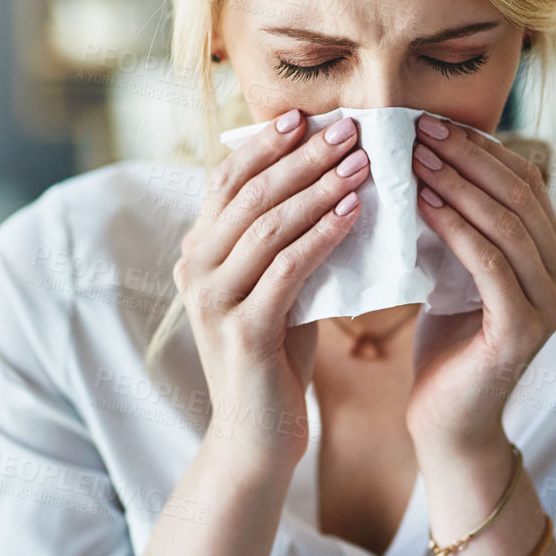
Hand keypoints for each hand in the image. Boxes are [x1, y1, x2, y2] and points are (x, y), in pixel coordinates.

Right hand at [172, 109, 368, 470]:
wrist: (255, 439)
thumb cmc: (274, 362)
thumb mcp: (276, 290)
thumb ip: (286, 245)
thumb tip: (336, 186)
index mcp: (198, 252)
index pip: (228, 179)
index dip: (267, 144)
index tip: (309, 116)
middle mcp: (194, 269)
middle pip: (249, 193)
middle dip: (302, 157)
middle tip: (349, 129)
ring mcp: (213, 301)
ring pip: (268, 225)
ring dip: (318, 188)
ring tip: (361, 163)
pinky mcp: (242, 332)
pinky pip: (287, 269)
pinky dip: (322, 236)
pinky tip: (354, 215)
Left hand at [405, 115, 555, 455]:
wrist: (447, 420)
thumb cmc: (446, 344)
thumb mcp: (457, 272)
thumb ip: (465, 226)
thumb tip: (432, 157)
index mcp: (554, 257)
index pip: (525, 184)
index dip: (480, 150)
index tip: (431, 124)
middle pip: (519, 197)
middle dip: (467, 158)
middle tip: (419, 130)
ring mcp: (550, 305)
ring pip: (507, 225)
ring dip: (458, 185)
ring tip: (415, 159)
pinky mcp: (523, 329)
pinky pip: (490, 263)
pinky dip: (456, 228)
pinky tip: (425, 205)